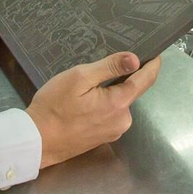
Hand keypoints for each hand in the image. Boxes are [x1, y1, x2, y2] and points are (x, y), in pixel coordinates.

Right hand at [26, 51, 161, 168]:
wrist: (36, 141)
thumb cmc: (54, 106)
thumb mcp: (79, 78)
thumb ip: (109, 67)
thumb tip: (135, 60)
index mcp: (119, 104)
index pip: (144, 80)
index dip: (152, 65)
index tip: (156, 53)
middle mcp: (122, 121)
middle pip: (130, 91)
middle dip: (121, 78)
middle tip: (101, 68)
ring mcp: (113, 132)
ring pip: (118, 103)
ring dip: (109, 93)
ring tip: (86, 88)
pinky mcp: (103, 138)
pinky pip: (109, 115)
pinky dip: (103, 105)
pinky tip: (84, 103)